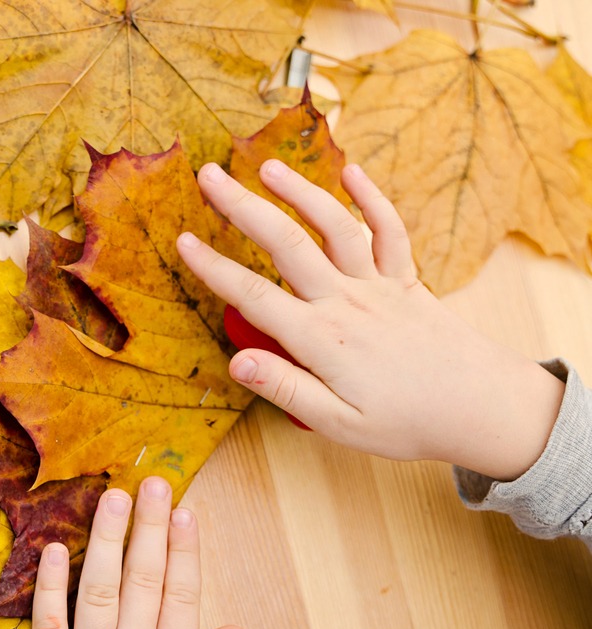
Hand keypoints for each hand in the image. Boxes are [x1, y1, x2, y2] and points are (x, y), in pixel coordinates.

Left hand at [28, 476, 243, 628]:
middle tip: (152, 483)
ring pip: (100, 592)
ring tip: (112, 498)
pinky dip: (50, 588)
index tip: (185, 510)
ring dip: (106, 543)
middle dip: (150, 531)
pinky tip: (53, 549)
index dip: (185, 552)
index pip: (182, 596)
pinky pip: (48, 628)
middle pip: (145, 583)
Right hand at [176, 160, 563, 480]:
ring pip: (335, 227)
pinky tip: (352, 171)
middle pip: (286, 244)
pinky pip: (391, 232)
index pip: (254, 295)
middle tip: (209, 176)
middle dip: (243, 207)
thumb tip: (235, 362)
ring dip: (300, 192)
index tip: (184, 240)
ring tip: (266, 167)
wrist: (481, 408)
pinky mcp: (406, 280)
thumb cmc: (406, 422)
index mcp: (321, 339)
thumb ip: (285, 388)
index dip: (213, 267)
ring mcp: (379, 285)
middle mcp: (346, 302)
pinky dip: (373, 199)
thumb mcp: (338, 424)